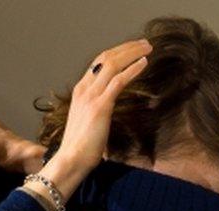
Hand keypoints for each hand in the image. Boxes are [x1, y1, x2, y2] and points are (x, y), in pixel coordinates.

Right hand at [53, 38, 151, 172]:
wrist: (71, 159)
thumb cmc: (80, 146)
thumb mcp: (88, 121)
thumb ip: (97, 108)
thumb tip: (110, 107)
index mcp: (80, 91)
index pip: (98, 63)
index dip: (116, 52)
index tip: (132, 49)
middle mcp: (84, 89)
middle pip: (106, 58)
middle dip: (126, 47)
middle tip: (144, 43)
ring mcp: (91, 96)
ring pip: (113, 64)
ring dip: (132, 53)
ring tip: (147, 48)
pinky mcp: (100, 106)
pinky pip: (118, 81)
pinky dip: (133, 69)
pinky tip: (144, 63)